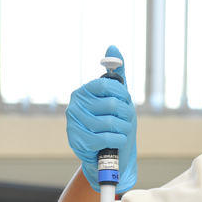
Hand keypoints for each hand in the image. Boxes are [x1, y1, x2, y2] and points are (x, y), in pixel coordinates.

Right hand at [66, 45, 136, 192]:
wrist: (108, 155)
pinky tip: (117, 140)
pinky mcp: (78, 141)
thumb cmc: (114, 124)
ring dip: (124, 129)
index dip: (123, 95)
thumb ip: (116, 74)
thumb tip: (113, 46)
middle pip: (113, 104)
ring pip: (111, 122)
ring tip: (121, 132)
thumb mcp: (118, 98)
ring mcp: (74, 123)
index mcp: (84, 91)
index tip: (124, 102)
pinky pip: (107, 137)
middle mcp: (75, 105)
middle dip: (127, 115)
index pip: (108, 85)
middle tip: (124, 121)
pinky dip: (119, 140)